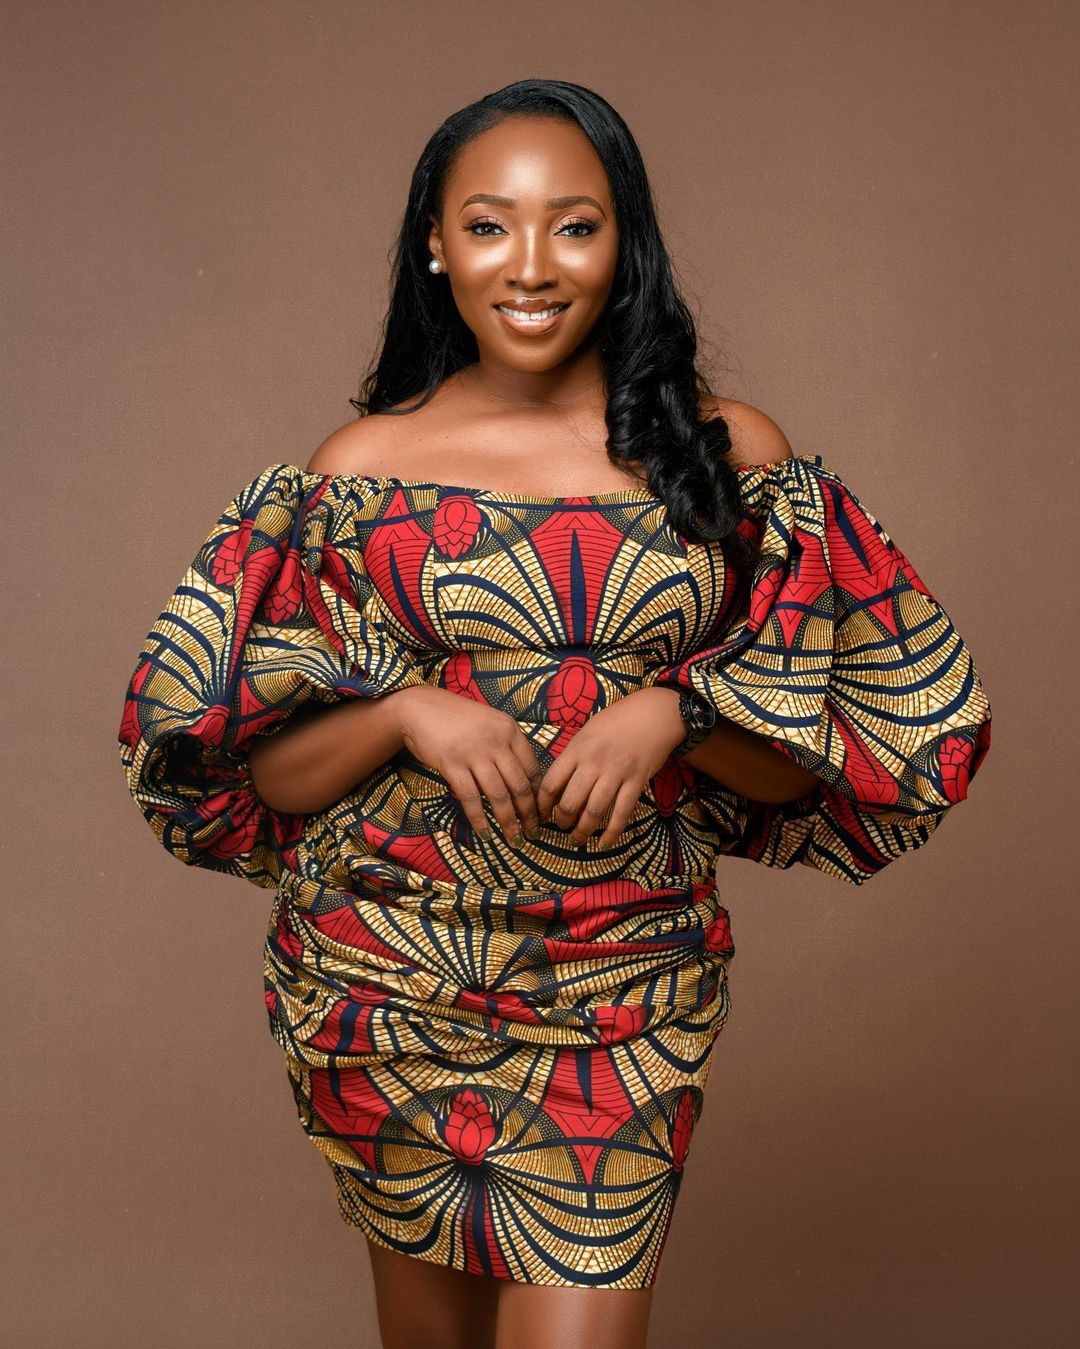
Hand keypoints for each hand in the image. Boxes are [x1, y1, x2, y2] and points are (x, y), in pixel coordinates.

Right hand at [391, 686, 542, 844]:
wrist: (420, 707)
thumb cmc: (456, 719)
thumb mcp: (489, 724)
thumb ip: (506, 746)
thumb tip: (524, 782)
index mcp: (509, 730)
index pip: (533, 768)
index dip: (539, 795)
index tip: (542, 813)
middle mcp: (496, 741)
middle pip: (520, 785)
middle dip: (529, 814)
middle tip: (534, 833)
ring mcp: (473, 752)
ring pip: (498, 795)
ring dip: (508, 822)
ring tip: (515, 840)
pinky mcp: (452, 764)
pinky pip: (471, 798)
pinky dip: (480, 819)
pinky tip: (485, 834)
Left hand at [536, 687, 686, 847]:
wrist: (653, 714)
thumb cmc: (617, 721)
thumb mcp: (587, 732)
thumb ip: (573, 755)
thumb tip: (559, 784)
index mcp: (577, 749)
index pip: (551, 782)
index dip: (542, 803)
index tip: (541, 812)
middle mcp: (594, 762)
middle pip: (570, 801)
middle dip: (561, 820)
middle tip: (560, 827)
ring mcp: (616, 772)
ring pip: (593, 811)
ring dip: (582, 831)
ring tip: (576, 839)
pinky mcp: (636, 781)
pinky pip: (622, 812)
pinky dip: (612, 832)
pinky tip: (604, 844)